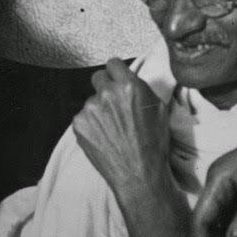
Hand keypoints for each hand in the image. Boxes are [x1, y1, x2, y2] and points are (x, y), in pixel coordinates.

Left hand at [73, 58, 169, 200]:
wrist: (139, 174)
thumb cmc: (153, 144)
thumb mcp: (158, 108)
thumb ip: (141, 88)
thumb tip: (131, 79)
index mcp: (129, 85)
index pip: (113, 63)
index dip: (115, 72)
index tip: (116, 79)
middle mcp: (107, 93)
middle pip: (98, 78)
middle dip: (105, 88)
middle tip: (114, 105)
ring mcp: (90, 109)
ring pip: (91, 100)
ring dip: (98, 110)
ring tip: (112, 129)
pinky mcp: (79, 125)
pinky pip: (83, 117)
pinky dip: (90, 125)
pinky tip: (103, 137)